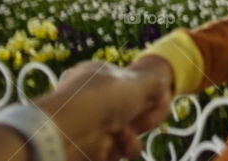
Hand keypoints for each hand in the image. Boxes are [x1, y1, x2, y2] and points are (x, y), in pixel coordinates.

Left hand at [35, 60, 171, 160]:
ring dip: (128, 142)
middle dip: (137, 123)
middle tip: (138, 127)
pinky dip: (113, 154)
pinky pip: (106, 152)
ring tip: (126, 143)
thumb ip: (155, 83)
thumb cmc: (102, 99)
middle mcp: (90, 97)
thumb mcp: (138, 81)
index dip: (143, 97)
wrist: (65, 132)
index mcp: (98, 75)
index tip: (150, 105)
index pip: (128, 85)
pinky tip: (113, 152)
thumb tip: (162, 89)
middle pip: (125, 113)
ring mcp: (84, 123)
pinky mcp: (81, 147)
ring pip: (117, 135)